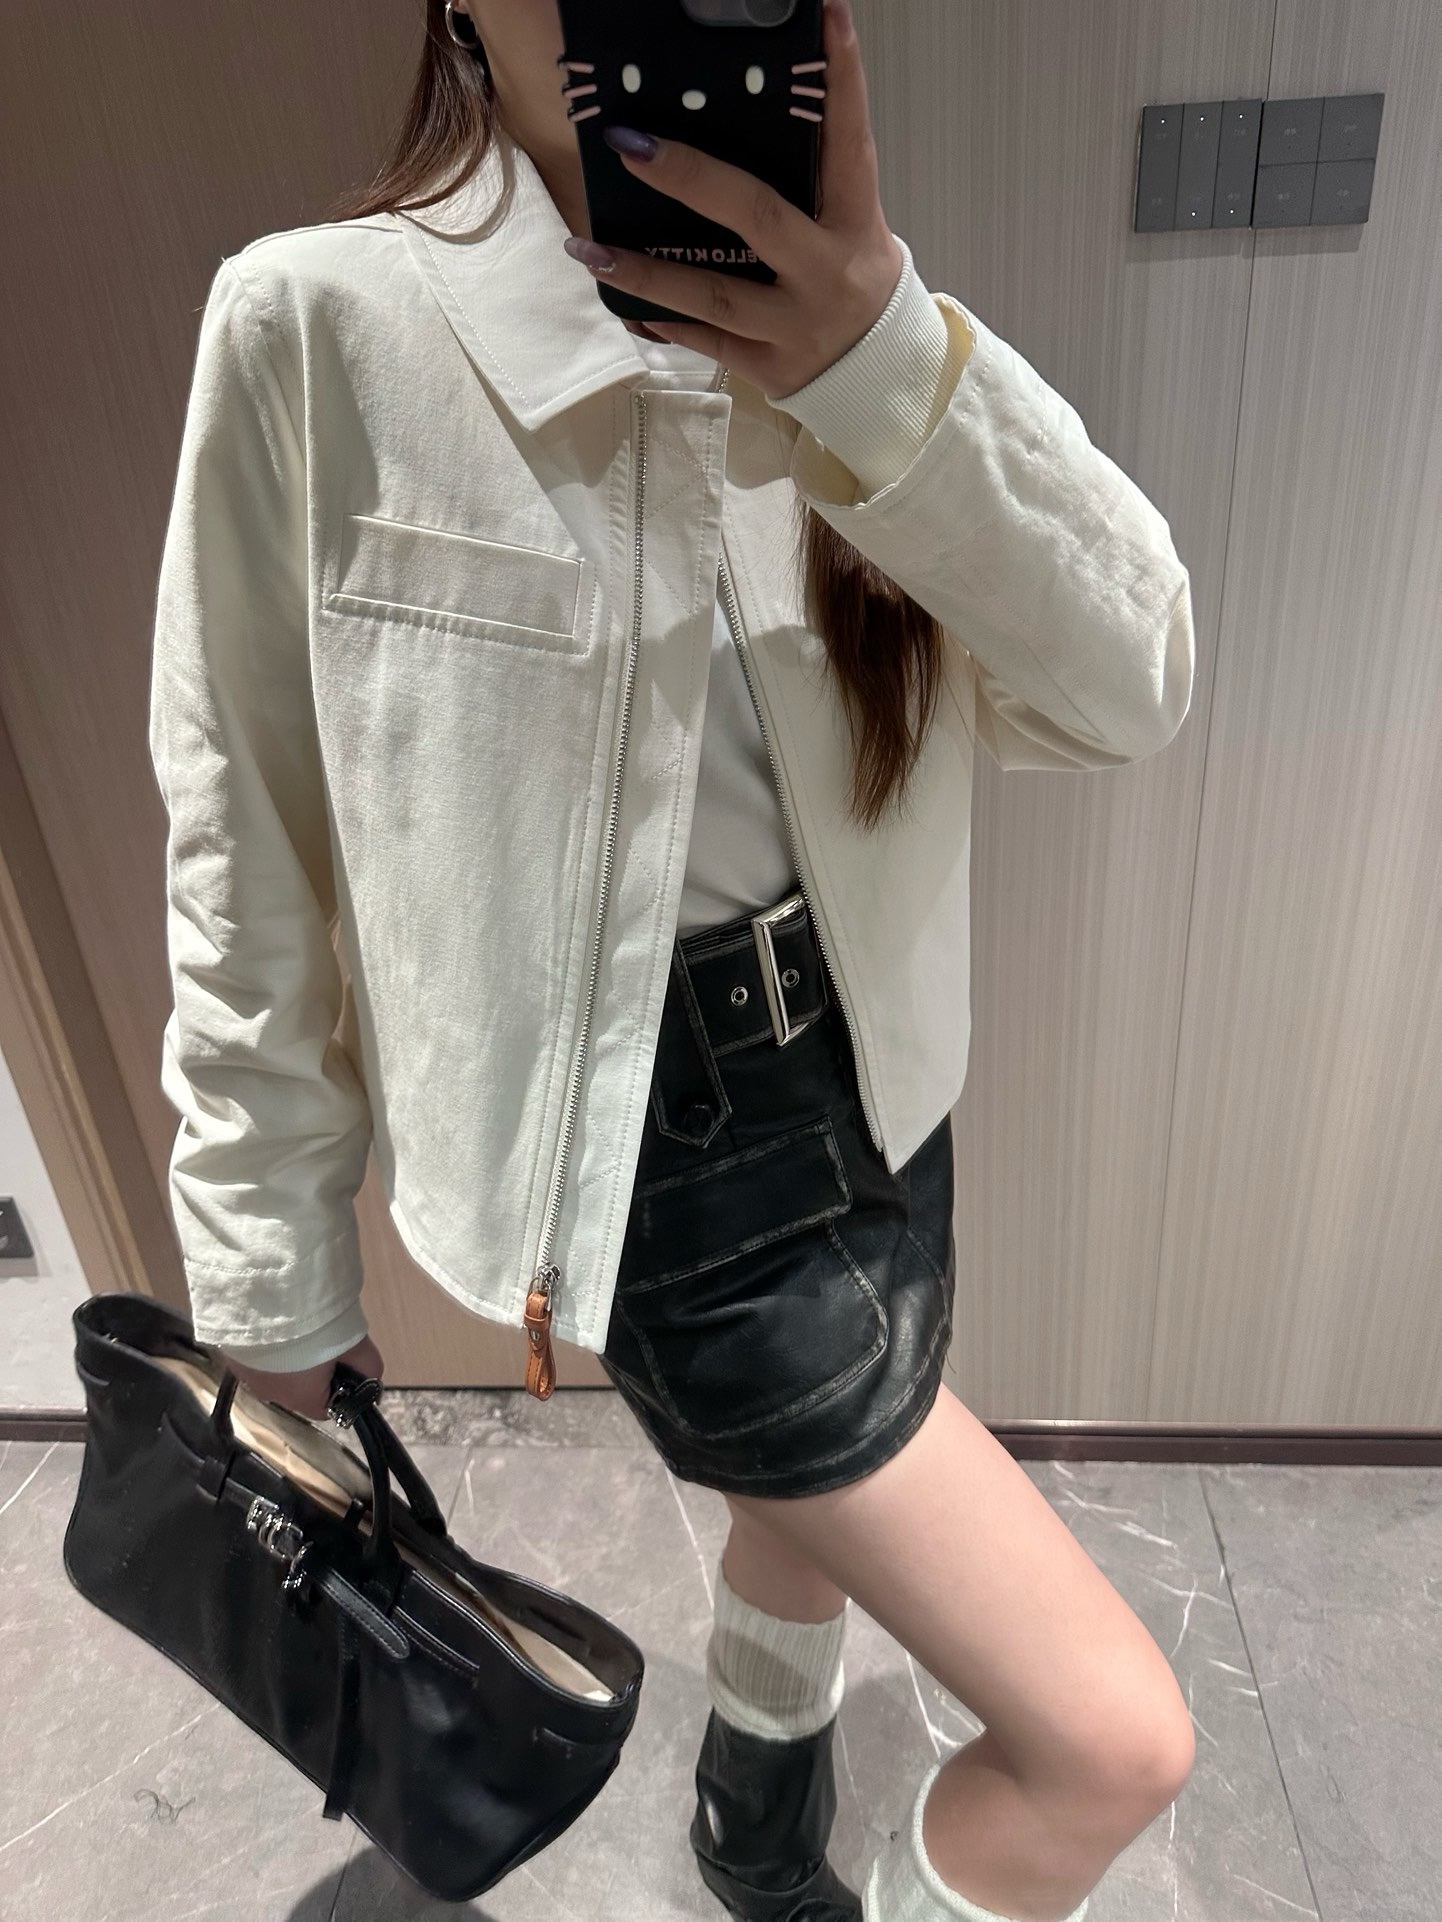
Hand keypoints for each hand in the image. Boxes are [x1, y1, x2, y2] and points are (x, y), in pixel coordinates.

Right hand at [224, 1334, 385, 1420]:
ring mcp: (245, 1373)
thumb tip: (373, 1387)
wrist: (265, 1292)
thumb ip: (368, 1368)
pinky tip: (275, 1320)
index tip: (346, 1363)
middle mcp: (269, 1393)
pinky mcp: (231, 1352)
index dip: (340, 1388)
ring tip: (298, 1325)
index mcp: (299, 1398)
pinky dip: (267, 1344)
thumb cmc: (314, 1323)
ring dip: (288, 1355)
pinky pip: (256, 1355)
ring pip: (276, 1370)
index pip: (326, 1407)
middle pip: (300, 1387)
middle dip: (313, 1367)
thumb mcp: (354, 1343)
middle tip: (324, 1336)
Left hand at [566, 0, 904, 400]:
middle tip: (629, 145)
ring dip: (644, 271)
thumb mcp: (852, 227)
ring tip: (586, 247)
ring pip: (713, 296)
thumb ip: (808, 184)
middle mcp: (826, 273)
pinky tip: (621, 302)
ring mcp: (796, 325)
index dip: (840, 79)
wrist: (879, 378)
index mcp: (854, 223)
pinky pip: (706, 342)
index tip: (828, 14)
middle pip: (756, 215)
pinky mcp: (771, 367)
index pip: (848, 142)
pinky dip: (662, 321)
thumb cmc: (854, 280)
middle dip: (688, 178)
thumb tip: (733, 123)